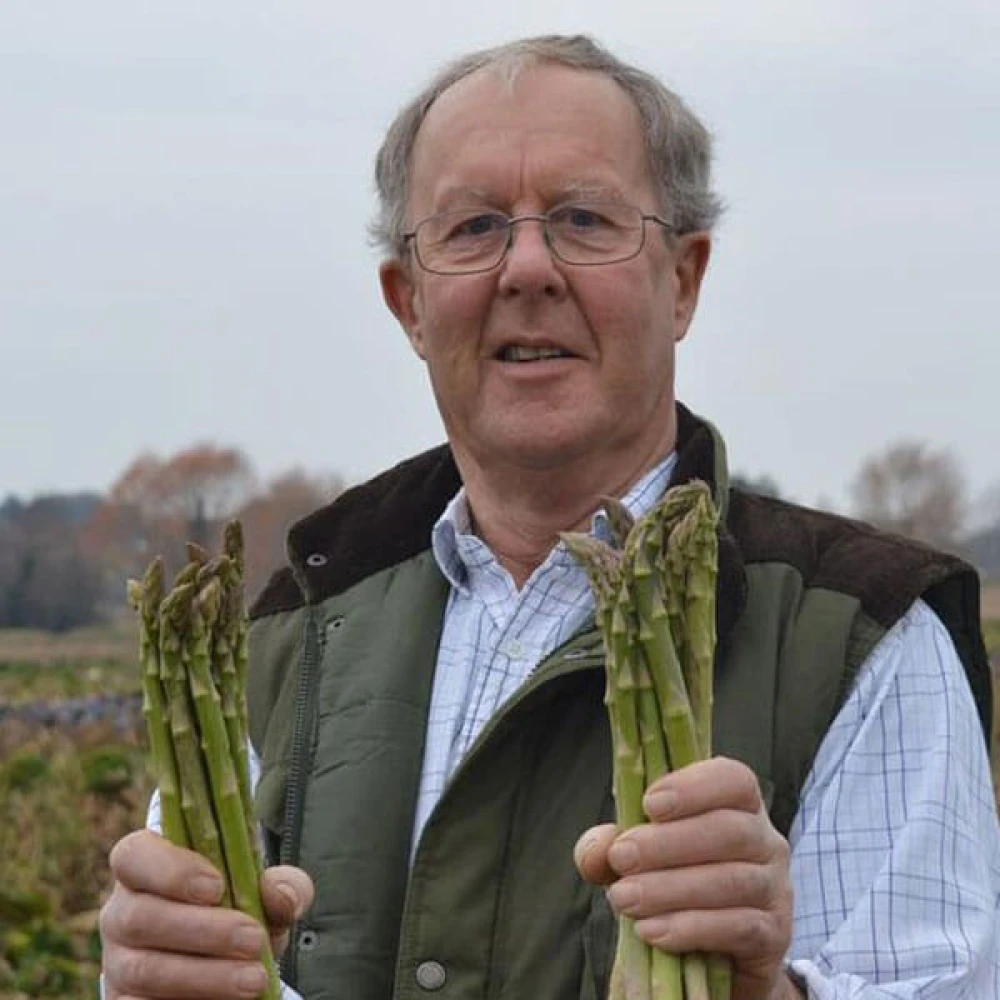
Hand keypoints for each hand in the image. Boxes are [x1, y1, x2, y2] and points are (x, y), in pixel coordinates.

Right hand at [100, 828, 313, 998]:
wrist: (228, 966)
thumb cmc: (239, 912)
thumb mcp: (265, 893)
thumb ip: (282, 885)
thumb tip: (281, 896)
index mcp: (145, 868)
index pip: (134, 855)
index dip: (170, 870)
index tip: (217, 887)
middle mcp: (122, 913)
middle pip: (141, 917)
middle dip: (203, 930)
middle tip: (253, 938)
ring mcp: (117, 963)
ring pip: (145, 970)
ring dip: (204, 976)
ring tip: (254, 979)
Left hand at [574, 757, 793, 999]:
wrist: (715, 954)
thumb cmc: (674, 883)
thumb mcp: (637, 858)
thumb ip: (610, 846)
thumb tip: (598, 850)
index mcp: (738, 805)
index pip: (733, 779)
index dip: (693, 787)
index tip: (649, 804)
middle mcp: (766, 840)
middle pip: (729, 830)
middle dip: (667, 843)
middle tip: (620, 858)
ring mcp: (775, 888)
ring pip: (731, 880)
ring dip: (671, 889)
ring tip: (624, 899)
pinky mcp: (773, 935)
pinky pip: (738, 927)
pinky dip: (690, 928)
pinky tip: (652, 931)